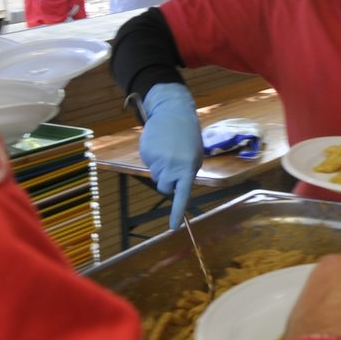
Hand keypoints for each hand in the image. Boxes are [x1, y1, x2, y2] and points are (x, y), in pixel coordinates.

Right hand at [137, 83, 203, 229]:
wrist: (173, 111)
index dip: (177, 211)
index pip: (182, 195)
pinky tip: (159, 143)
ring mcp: (158, 160)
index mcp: (188, 168)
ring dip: (160, 166)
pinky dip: (153, 156)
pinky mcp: (146, 153)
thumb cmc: (187, 136)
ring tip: (168, 148)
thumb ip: (186, 173)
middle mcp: (172, 166)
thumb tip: (176, 189)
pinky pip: (148, 163)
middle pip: (164, 187)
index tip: (174, 227)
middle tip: (173, 161)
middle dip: (167, 180)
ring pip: (156, 175)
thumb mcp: (194, 155)